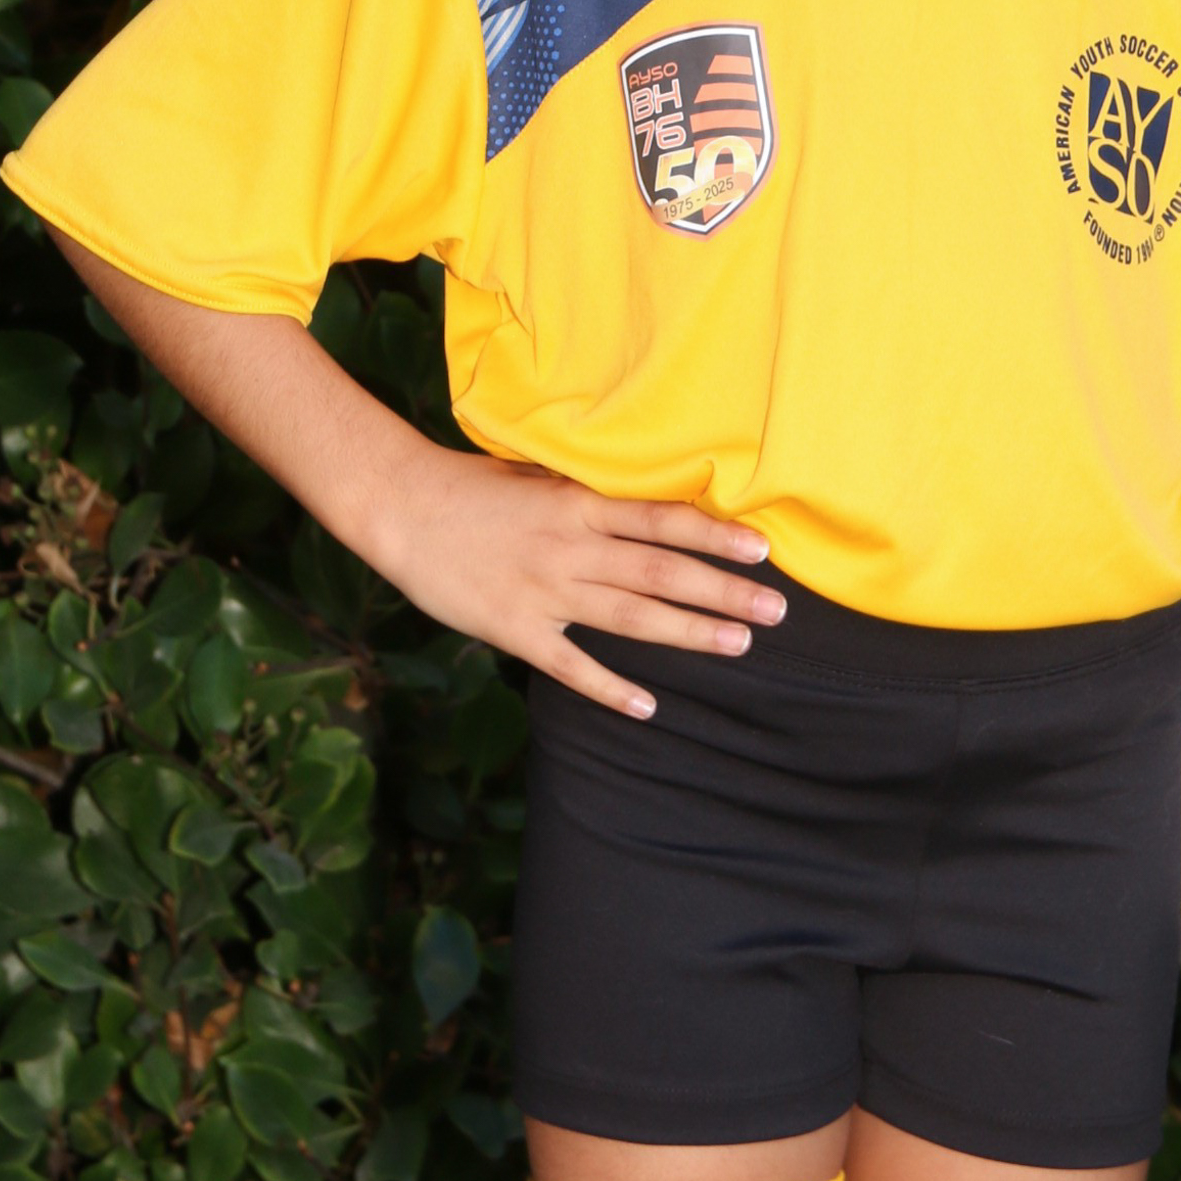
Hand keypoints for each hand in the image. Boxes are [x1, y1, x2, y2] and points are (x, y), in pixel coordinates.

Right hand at [371, 446, 785, 719]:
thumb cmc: (473, 485)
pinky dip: (610, 688)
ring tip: (740, 644)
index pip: (662, 521)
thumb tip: (649, 499)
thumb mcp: (541, 474)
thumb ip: (592, 493)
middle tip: (778, 610)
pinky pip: (571, 666)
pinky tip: (648, 705)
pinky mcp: (515, 629)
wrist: (402, 506)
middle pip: (661, 572)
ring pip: (630, 617)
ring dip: (688, 632)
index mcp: (579, 504)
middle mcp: (571, 548)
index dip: (715, 534)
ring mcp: (545, 592)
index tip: (763, 548)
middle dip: (723, 591)